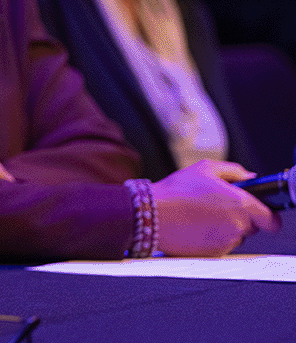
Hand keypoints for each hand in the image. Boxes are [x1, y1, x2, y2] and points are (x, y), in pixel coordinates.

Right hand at [153, 159, 280, 256]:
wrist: (151, 214)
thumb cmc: (175, 191)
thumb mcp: (204, 168)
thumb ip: (234, 171)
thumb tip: (250, 178)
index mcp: (241, 204)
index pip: (272, 220)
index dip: (267, 216)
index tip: (260, 214)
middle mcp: (238, 226)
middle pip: (252, 227)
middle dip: (238, 218)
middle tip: (215, 208)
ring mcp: (226, 242)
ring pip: (235, 237)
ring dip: (224, 229)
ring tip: (200, 216)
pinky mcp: (213, 254)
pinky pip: (220, 246)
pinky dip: (210, 239)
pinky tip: (194, 227)